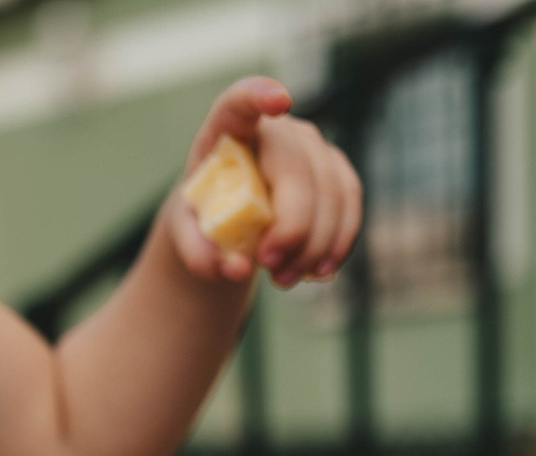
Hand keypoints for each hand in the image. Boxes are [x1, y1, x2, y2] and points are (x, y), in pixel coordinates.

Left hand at [161, 78, 362, 288]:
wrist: (226, 221)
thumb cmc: (202, 217)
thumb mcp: (186, 236)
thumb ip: (197, 253)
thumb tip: (237, 268)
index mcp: (228, 130)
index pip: (241, 101)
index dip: (259, 96)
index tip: (279, 102)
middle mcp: (277, 130)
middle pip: (296, 168)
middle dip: (292, 225)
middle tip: (270, 266)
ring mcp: (311, 146)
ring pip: (331, 189)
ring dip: (315, 243)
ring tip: (285, 279)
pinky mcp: (335, 170)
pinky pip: (350, 201)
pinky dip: (339, 240)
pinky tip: (320, 271)